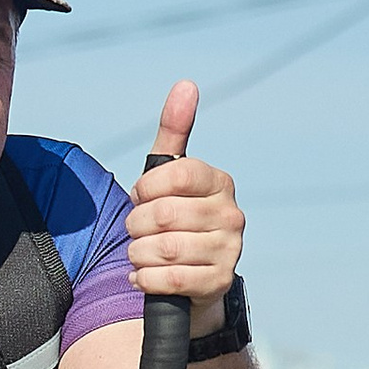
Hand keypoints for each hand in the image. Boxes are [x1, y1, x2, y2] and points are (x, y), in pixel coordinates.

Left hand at [127, 84, 245, 324]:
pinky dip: (145, 279)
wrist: (191, 279)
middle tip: (136, 231)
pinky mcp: (219, 283)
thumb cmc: (175, 218)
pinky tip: (143, 276)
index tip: (141, 197)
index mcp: (220, 182)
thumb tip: (186, 84)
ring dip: (138, 254)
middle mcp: (231, 214)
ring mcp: (229, 251)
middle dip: (136, 225)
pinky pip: (169, 279)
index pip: (176, 174)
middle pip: (164, 214)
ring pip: (165, 249)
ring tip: (140, 254)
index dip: (146, 188)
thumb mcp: (169, 175)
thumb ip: (174, 131)